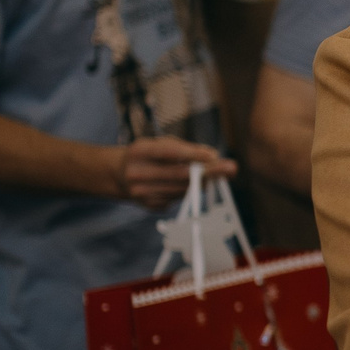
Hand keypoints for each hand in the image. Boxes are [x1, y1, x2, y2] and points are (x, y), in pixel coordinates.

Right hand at [116, 138, 236, 208]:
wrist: (119, 175)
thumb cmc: (147, 155)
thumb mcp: (158, 144)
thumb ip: (183, 148)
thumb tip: (212, 157)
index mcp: (139, 152)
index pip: (170, 153)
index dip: (194, 155)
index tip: (214, 155)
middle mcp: (138, 173)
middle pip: (180, 175)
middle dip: (209, 171)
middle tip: (231, 168)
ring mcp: (142, 193)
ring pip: (183, 189)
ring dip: (202, 182)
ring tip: (215, 174)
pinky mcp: (150, 206)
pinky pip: (178, 199)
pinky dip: (188, 191)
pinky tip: (187, 184)